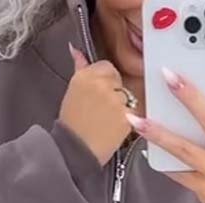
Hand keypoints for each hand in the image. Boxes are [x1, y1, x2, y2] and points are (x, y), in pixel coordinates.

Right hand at [60, 45, 133, 166]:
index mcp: (85, 75)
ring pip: (126, 96)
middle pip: (118, 80)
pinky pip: (132, 112)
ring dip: (120, 107)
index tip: (98, 96)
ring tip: (105, 121)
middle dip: (113, 93)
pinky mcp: (125, 116)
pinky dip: (125, 120)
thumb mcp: (72, 92)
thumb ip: (79, 68)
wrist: (76, 151)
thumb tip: (76, 50)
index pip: (106, 67)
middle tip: (100, 110)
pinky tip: (112, 128)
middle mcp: (101, 84)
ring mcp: (115, 100)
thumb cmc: (72, 125)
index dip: (105, 82)